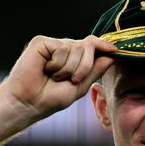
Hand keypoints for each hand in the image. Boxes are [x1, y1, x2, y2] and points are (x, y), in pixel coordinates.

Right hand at [2, 34, 117, 122]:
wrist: (29, 103)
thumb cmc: (50, 99)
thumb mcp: (79, 87)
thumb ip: (94, 71)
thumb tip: (111, 56)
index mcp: (73, 59)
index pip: (92, 46)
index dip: (104, 46)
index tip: (116, 50)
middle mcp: (63, 49)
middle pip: (88, 46)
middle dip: (85, 66)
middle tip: (72, 80)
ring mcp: (53, 44)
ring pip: (76, 47)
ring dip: (70, 68)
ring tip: (55, 77)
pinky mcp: (42, 42)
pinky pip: (62, 47)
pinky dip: (59, 64)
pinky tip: (47, 70)